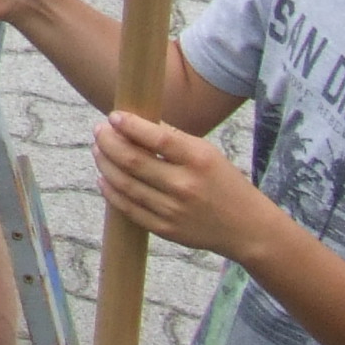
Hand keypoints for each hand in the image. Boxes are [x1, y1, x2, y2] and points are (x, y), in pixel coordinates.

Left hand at [94, 110, 268, 257]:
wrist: (246, 227)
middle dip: (108, 142)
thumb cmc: (223, 182)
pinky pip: (128, 208)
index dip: (130, 126)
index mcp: (198, 160)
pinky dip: (110, 191)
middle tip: (98, 130)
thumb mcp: (207, 153)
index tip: (114, 116)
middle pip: (132, 161)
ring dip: (105, 164)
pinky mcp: (164, 229)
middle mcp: (184, 185)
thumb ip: (173, 140)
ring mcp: (173, 210)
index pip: (157, 138)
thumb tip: (132, 124)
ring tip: (98, 150)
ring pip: (125, 184)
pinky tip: (103, 178)